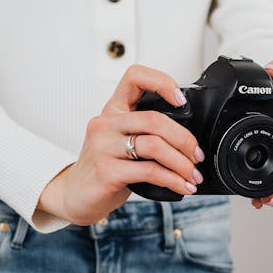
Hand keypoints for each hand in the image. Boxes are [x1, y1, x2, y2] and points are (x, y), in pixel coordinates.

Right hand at [38, 65, 202, 225]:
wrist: (75, 195)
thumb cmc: (104, 168)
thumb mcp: (122, 142)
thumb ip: (146, 133)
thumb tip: (189, 141)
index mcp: (113, 110)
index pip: (135, 77)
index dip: (162, 82)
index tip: (181, 100)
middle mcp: (105, 124)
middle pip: (155, 120)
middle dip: (185, 140)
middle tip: (197, 155)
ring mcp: (103, 147)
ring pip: (155, 146)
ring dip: (182, 163)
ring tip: (192, 175)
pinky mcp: (106, 171)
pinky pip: (150, 171)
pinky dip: (173, 180)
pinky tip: (182, 186)